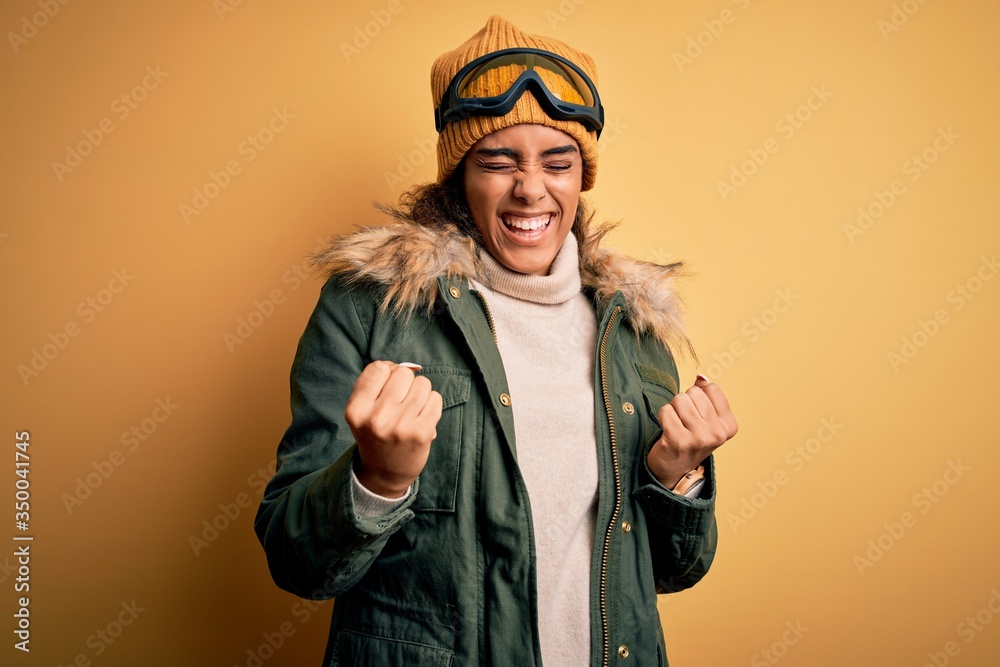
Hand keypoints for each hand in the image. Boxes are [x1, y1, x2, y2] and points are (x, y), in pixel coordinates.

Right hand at [344, 361, 442, 497]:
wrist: (384, 473)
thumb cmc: (375, 433)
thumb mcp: (363, 410)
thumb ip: (379, 383)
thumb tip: (410, 366)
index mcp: (356, 410)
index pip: (378, 368)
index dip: (388, 371)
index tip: (389, 384)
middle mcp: (376, 418)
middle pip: (403, 373)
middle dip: (406, 382)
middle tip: (401, 400)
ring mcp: (400, 426)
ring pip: (423, 384)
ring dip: (420, 393)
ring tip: (412, 410)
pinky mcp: (421, 433)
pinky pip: (436, 399)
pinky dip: (432, 404)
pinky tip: (422, 417)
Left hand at [647, 375, 737, 489]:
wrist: (674, 469)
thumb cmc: (690, 438)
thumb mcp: (705, 418)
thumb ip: (705, 395)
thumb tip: (701, 377)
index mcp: (729, 426)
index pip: (711, 388)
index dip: (698, 396)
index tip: (697, 415)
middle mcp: (717, 433)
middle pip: (694, 393)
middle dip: (684, 402)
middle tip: (684, 422)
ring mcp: (699, 438)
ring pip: (679, 399)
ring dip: (673, 409)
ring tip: (676, 425)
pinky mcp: (679, 441)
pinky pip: (666, 410)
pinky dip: (663, 417)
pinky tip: (667, 430)